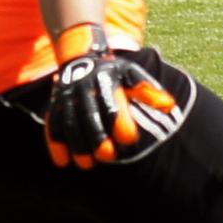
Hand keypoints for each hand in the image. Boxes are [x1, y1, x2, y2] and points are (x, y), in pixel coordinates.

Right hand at [41, 31, 187, 168]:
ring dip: (76, 145)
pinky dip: (55, 144)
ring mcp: (67, 96)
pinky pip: (53, 124)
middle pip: (88, 114)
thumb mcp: (132, 75)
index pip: (112, 101)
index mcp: (106, 79)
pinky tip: (63, 162)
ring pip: (68, 122)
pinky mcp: (55, 105)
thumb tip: (169, 106)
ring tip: (87, 165)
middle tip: (108, 157)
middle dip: (97, 136)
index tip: (130, 139)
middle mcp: (83, 87)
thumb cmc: (115, 73)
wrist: (82, 57)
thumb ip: (149, 91)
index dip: (121, 120)